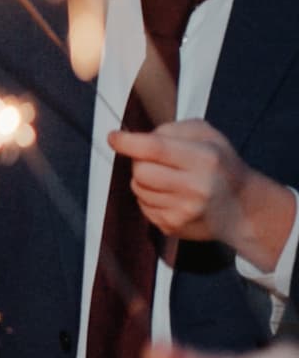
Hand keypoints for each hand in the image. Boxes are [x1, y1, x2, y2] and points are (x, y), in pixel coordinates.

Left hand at [107, 120, 285, 262]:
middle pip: (140, 171)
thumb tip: (136, 137)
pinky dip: (150, 198)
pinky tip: (171, 195)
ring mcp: (184, 211)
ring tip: (169, 179)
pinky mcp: (174, 227)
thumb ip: (171, 130)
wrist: (244, 208)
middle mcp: (196, 188)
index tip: (114, 138)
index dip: (128, 142)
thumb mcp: (206, 135)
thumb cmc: (221, 166)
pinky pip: (142, 206)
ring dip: (144, 181)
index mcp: (205, 159)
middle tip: (154, 161)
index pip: (155, 148)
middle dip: (140, 162)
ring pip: (138, 189)